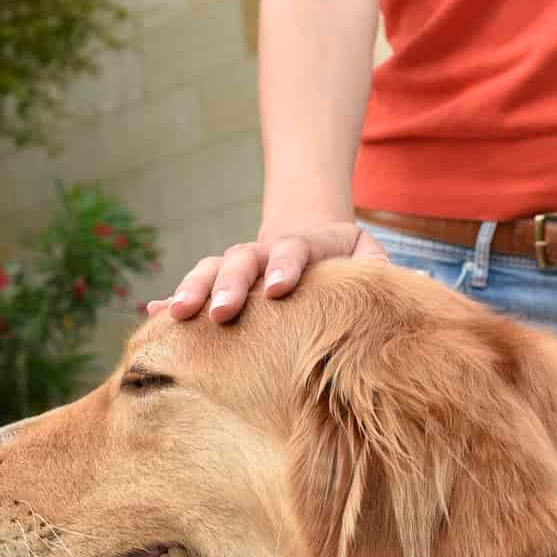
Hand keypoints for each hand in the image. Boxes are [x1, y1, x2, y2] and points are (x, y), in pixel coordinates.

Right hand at [149, 220, 387, 324]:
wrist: (312, 238)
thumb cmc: (346, 262)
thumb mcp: (368, 259)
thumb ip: (378, 271)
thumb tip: (405, 288)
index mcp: (304, 246)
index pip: (293, 249)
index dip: (285, 266)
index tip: (280, 288)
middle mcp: (264, 253)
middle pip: (242, 260)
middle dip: (229, 284)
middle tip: (221, 313)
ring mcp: (238, 267)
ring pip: (209, 269)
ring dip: (192, 290)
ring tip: (175, 316)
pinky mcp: (219, 284)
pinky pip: (191, 289)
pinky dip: (169, 302)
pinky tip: (151, 318)